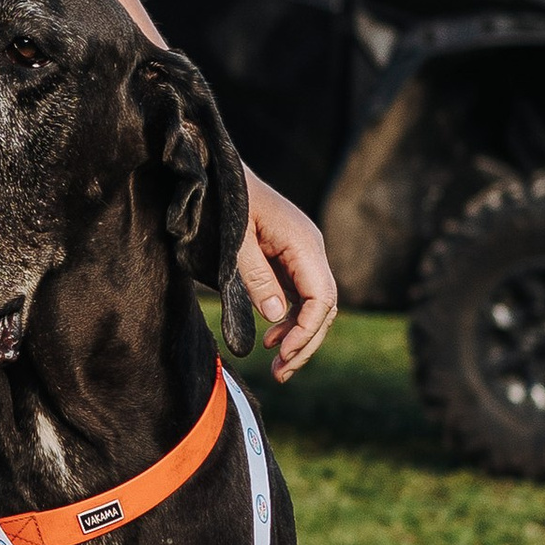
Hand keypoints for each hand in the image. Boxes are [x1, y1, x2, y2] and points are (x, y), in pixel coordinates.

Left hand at [239, 173, 336, 378]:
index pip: (322, 298)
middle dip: (306, 343)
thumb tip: (275, 316)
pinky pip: (300, 297)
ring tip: (277, 366)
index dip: (306, 331)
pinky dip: (289, 321)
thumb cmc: (225, 199)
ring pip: (315, 305)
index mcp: (304, 243)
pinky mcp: (290, 259)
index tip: (283, 354)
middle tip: (281, 373)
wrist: (220, 170)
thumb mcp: (234, 240)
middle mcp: (311, 249)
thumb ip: (255, 276)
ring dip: (299, 337)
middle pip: (325, 307)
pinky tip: (270, 340)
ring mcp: (302, 254)